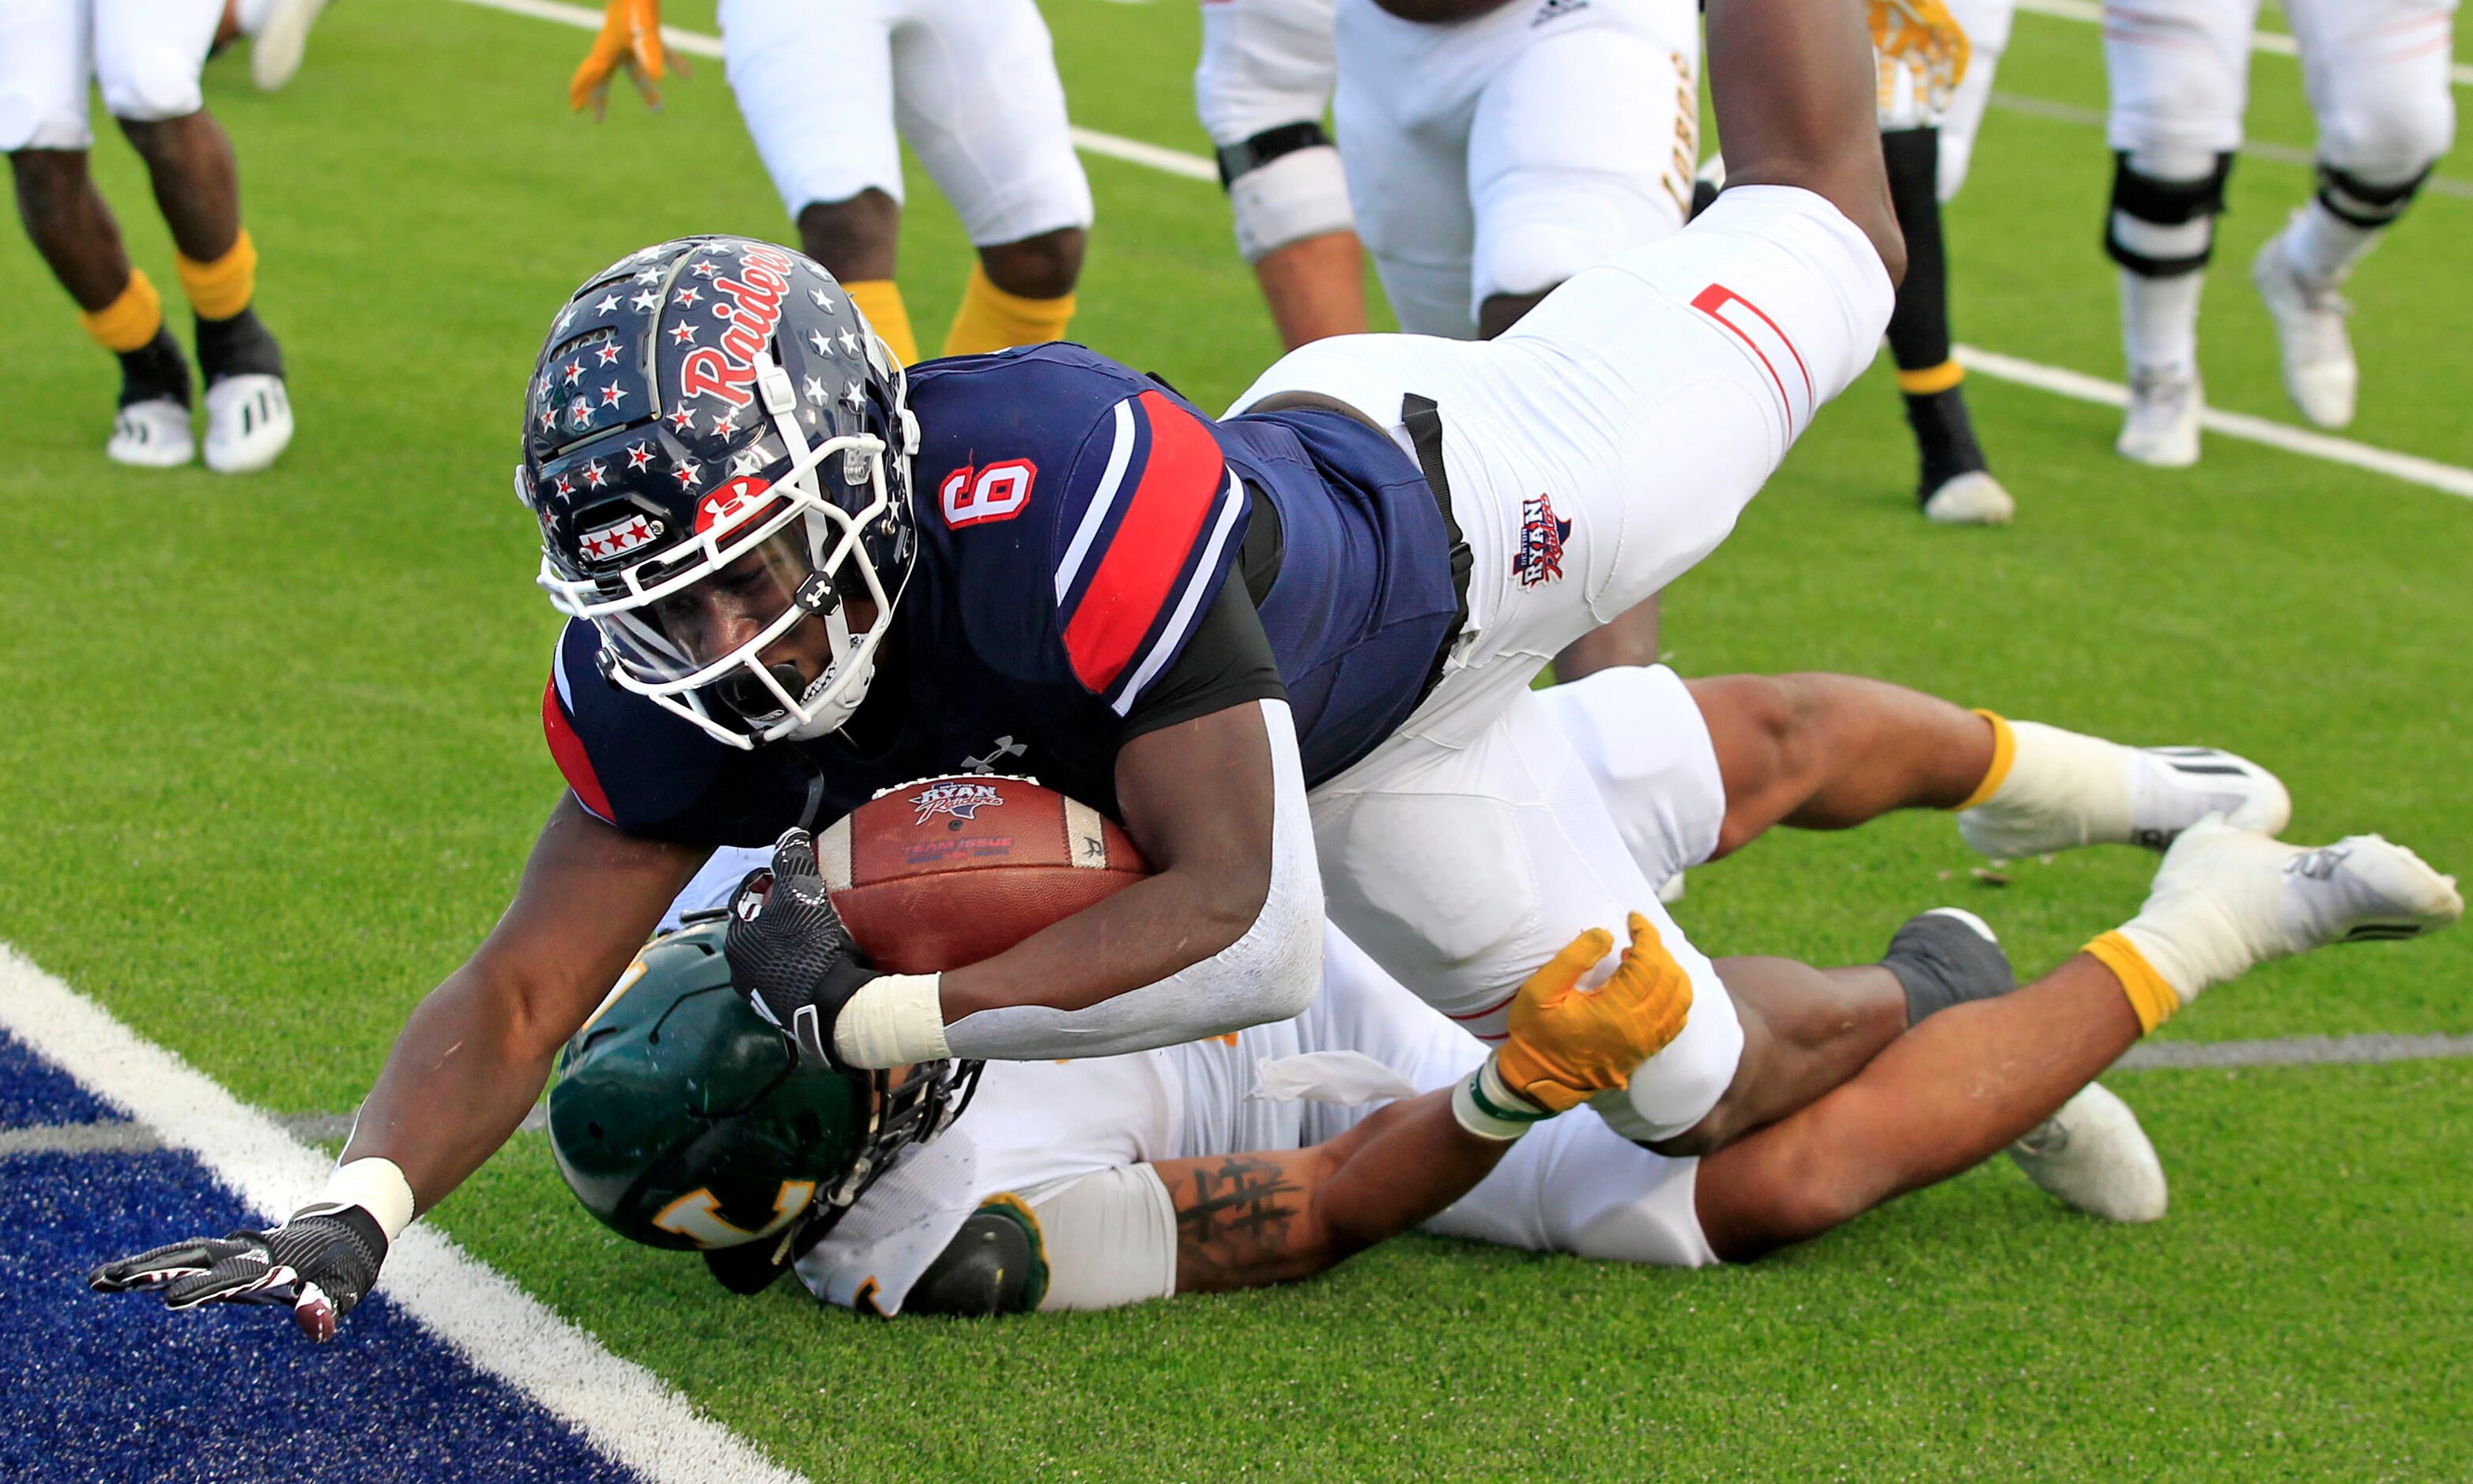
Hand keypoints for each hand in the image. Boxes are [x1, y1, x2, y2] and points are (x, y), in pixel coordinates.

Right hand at [87, 1204, 388, 1342]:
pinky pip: (178, 1261)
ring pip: (179, 1256)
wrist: (340, 1231)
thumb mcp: (342, 1288)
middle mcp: (243, 1254)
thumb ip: (324, 1306)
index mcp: (271, 1265)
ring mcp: (229, 1254)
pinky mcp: (220, 1259)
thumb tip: (315, 1327)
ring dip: (141, 1267)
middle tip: (113, 1281)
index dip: (205, 1287)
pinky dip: (148, 1268)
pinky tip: (113, 1280)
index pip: (232, 1277)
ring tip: (98, 1280)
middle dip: (155, 1270)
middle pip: (193, 1259)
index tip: (171, 1299)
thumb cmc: (341, 1267)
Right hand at [570, 0, 681, 118]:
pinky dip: (673, 63)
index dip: (588, 95)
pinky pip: (660, 51)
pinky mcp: (647, 30)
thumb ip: (650, 55)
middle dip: (602, 97)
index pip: (595, 78)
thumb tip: (658, 77)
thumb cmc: (637, 6)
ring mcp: (630, 39)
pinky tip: (688, 75)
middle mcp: (615, 46)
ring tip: (658, 108)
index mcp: (607, 50)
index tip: (581, 112)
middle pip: (605, 76)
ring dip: (647, 90)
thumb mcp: (644, 33)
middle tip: (599, 116)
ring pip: (636, 70)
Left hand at [725, 828, 881, 1068]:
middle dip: (776, 908)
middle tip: (806, 900)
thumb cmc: (811, 944)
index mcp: (737, 931)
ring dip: (783, 937)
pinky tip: (813, 960)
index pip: (748, 890)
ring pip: (766, 949)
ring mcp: (754, 988)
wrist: (829, 1005)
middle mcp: (737, 961)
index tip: (795, 875)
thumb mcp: (803, 893)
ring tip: (812, 929)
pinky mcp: (773, 1006)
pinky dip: (792, 962)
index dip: (772, 876)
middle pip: (756, 921)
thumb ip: (793, 860)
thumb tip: (789, 834)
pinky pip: (780, 973)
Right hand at [1493, 914, 1694, 1112]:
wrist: (1541, 1080)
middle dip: (1658, 948)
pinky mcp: (1647, 1050)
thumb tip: (1607, 935)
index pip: (1649, 962)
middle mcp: (1639, 1028)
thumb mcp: (1540, 991)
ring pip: (1681, 997)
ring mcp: (1647, 1042)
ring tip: (1644, 959)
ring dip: (1670, 970)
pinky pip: (1678, 1018)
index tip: (1633, 918)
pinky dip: (1674, 994)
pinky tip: (1653, 984)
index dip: (1646, 933)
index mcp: (1615, 1011)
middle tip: (1635, 937)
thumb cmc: (1537, 1034)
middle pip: (1671, 977)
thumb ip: (1574, 958)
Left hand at [1868, 0, 1969, 117]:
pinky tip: (1886, 114)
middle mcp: (1924, 31)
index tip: (1953, 87)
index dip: (1958, 66)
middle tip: (1938, 111)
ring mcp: (1905, 39)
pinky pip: (1889, 74)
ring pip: (1919, 74)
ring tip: (1921, 120)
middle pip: (1939, 65)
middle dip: (1940, 87)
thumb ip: (1922, 8)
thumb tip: (1933, 22)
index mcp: (1935, 17)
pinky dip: (1889, 93)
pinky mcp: (1885, 45)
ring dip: (1921, 97)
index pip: (1957, 44)